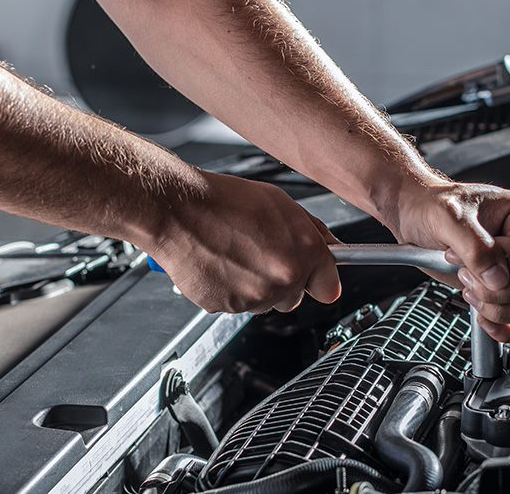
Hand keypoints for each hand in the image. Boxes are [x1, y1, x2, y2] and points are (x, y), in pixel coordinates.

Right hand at [143, 171, 341, 313]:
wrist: (179, 209)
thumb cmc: (225, 201)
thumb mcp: (281, 203)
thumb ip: (312, 231)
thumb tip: (330, 246)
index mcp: (302, 253)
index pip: (329, 286)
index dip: (319, 279)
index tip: (315, 278)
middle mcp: (282, 279)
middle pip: (294, 297)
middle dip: (283, 280)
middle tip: (261, 253)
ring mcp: (253, 297)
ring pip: (265, 302)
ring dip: (256, 285)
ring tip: (236, 254)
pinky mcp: (225, 307)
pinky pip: (236, 305)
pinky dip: (230, 290)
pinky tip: (221, 263)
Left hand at [393, 181, 509, 341]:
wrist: (417, 218)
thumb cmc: (433, 207)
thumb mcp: (448, 218)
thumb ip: (475, 247)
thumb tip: (498, 279)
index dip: (497, 264)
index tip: (463, 256)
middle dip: (496, 290)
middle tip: (464, 275)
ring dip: (500, 309)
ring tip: (470, 291)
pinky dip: (505, 328)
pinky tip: (482, 316)